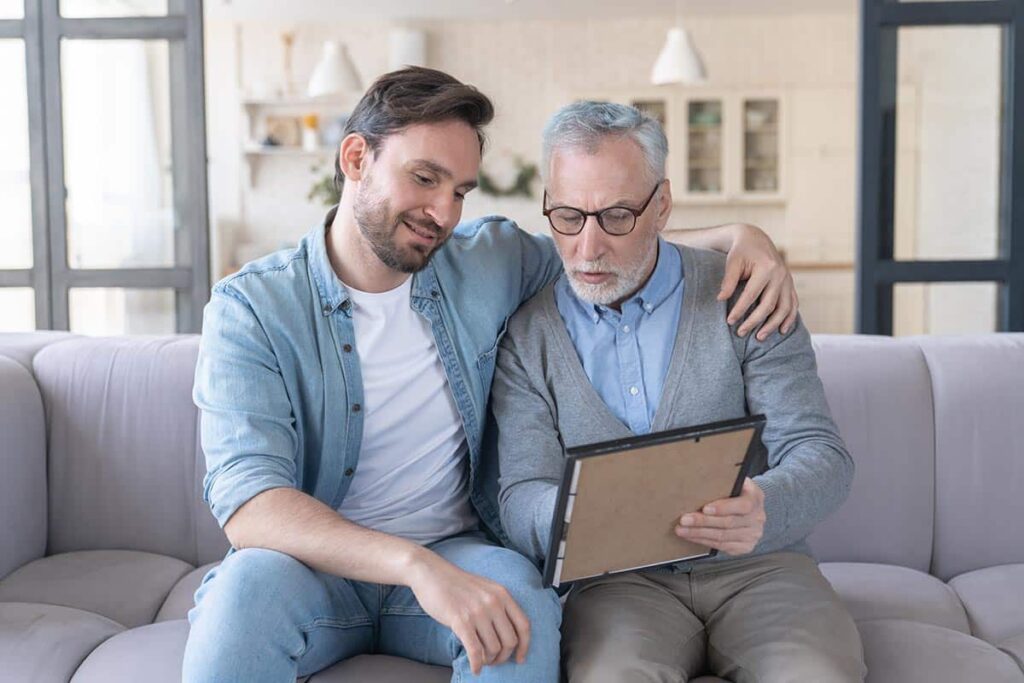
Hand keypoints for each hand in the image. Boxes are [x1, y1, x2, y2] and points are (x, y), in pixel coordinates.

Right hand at [408, 553, 529, 674]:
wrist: (431, 573)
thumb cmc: (457, 584)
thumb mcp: (485, 589)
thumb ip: (498, 606)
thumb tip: (507, 635)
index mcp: (502, 594)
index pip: (523, 625)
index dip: (524, 646)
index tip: (519, 658)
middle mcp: (494, 602)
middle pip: (510, 641)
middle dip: (503, 656)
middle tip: (494, 660)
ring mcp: (478, 612)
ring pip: (493, 648)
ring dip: (488, 660)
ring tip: (482, 660)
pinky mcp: (461, 620)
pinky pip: (475, 650)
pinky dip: (476, 664)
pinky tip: (475, 669)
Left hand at [675, 478, 765, 555]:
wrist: (750, 508)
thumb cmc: (737, 492)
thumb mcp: (736, 481)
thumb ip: (724, 481)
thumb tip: (699, 477)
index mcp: (756, 498)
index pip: (743, 505)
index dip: (723, 508)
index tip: (705, 508)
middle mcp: (757, 518)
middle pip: (728, 523)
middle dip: (703, 522)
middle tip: (685, 519)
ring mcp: (752, 534)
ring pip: (723, 537)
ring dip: (699, 534)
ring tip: (682, 529)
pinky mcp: (745, 546)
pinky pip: (722, 546)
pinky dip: (704, 541)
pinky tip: (692, 537)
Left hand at [716, 223, 798, 340]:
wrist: (755, 239)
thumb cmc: (741, 251)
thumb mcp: (732, 262)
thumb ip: (728, 280)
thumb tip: (720, 299)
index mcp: (766, 268)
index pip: (751, 295)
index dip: (740, 310)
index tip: (729, 321)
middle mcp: (780, 275)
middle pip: (769, 305)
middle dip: (754, 321)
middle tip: (740, 333)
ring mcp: (788, 280)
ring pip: (784, 308)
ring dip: (773, 325)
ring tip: (759, 337)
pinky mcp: (790, 284)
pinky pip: (793, 304)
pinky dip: (789, 318)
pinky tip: (781, 330)